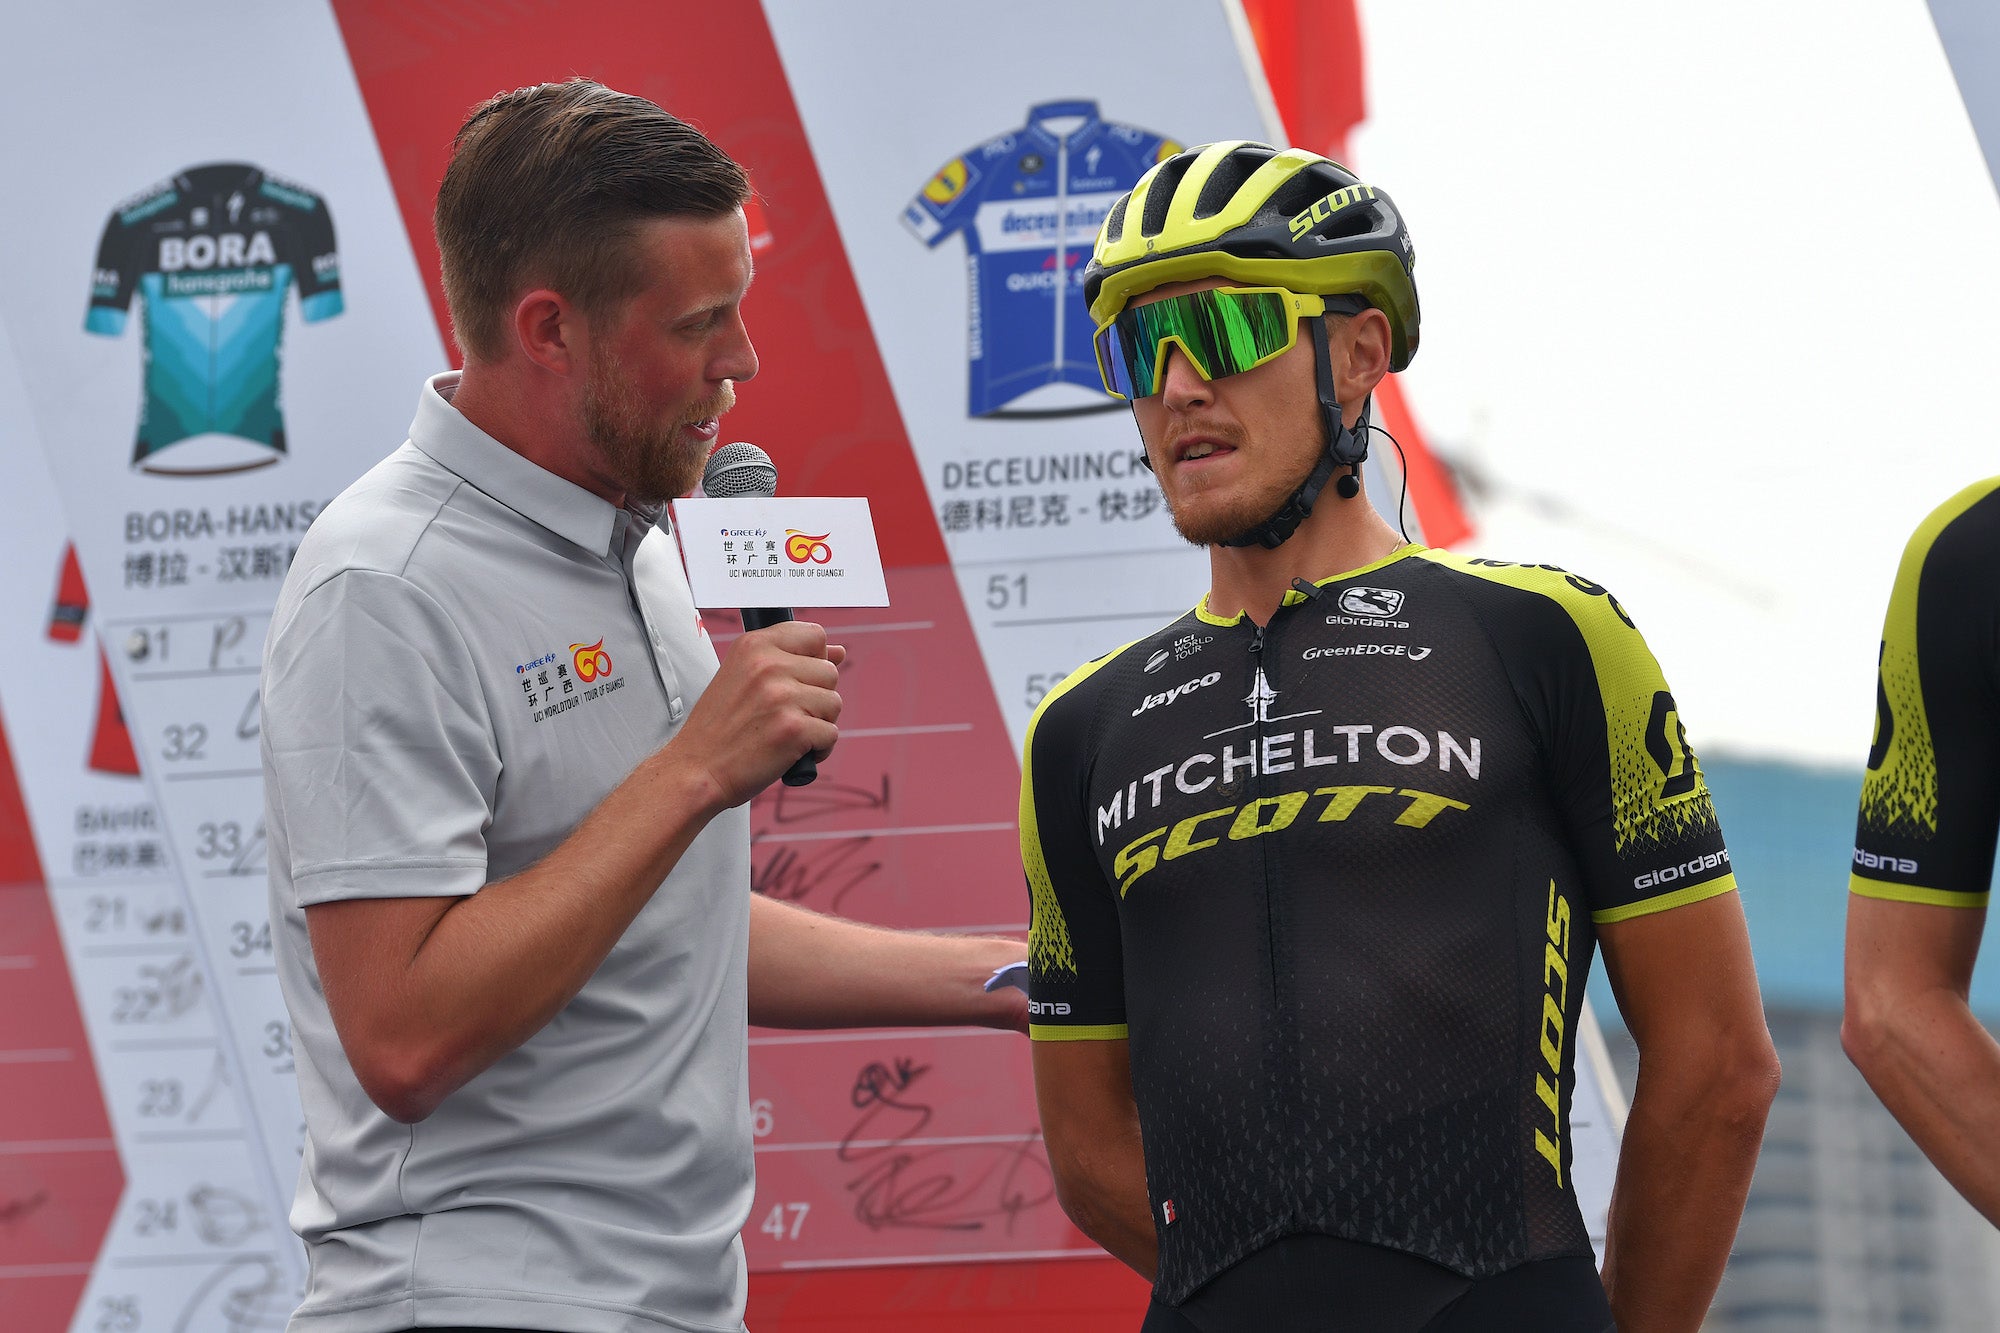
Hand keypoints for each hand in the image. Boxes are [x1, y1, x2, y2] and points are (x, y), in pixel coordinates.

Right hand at [674, 620, 843, 808]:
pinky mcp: (794, 729)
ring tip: (785, 734)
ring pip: (834, 703)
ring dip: (818, 724)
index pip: (815, 636)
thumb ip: (790, 659)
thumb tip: (840, 652)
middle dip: (816, 698)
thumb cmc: (720, 728)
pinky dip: (817, 750)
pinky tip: (790, 752)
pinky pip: (831, 734)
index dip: (814, 661)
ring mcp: (783, 696)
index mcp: (755, 645)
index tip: (795, 682)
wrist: (695, 770)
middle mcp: (769, 665)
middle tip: (782, 716)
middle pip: (830, 673)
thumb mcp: (744, 677)